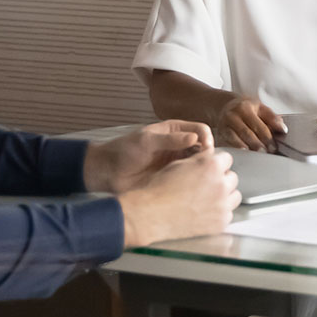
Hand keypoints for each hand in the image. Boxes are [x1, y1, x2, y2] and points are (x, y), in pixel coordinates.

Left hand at [83, 120, 211, 192]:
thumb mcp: (146, 141)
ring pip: (200, 164)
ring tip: (199, 177)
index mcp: (175, 131)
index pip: (201, 130)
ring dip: (202, 170)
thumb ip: (170, 139)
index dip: (206, 139)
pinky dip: (195, 182)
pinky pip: (190, 179)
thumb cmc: (124, 151)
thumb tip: (194, 138)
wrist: (108, 172)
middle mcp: (180, 146)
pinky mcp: (174, 178)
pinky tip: (192, 186)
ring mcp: (177, 162)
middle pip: (204, 147)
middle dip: (208, 156)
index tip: (205, 149)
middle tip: (204, 166)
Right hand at [116, 150, 239, 246]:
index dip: (216, 163)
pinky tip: (205, 212)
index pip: (227, 159)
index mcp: (212, 165)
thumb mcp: (179, 164)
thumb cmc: (159, 189)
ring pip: (234, 196)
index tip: (210, 169)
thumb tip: (209, 158)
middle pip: (232, 178)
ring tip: (207, 199)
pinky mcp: (221, 221)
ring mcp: (223, 204)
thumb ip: (199, 160)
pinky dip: (220, 212)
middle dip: (221, 179)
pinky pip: (229, 214)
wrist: (151, 214)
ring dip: (224, 196)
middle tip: (206, 186)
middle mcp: (221, 184)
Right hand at [212, 94, 285, 151]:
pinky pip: (226, 143)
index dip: (267, 137)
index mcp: (245, 108)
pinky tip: (241, 155)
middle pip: (246, 132)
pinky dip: (234, 149)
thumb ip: (272, 118)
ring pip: (234, 138)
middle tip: (265, 153)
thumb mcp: (260, 108)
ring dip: (245, 148)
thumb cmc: (246, 108)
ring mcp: (224, 125)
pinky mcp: (219, 133)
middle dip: (256, 144)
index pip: (258, 125)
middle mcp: (233, 116)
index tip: (273, 147)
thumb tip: (283, 129)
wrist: (225, 105)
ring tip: (253, 157)